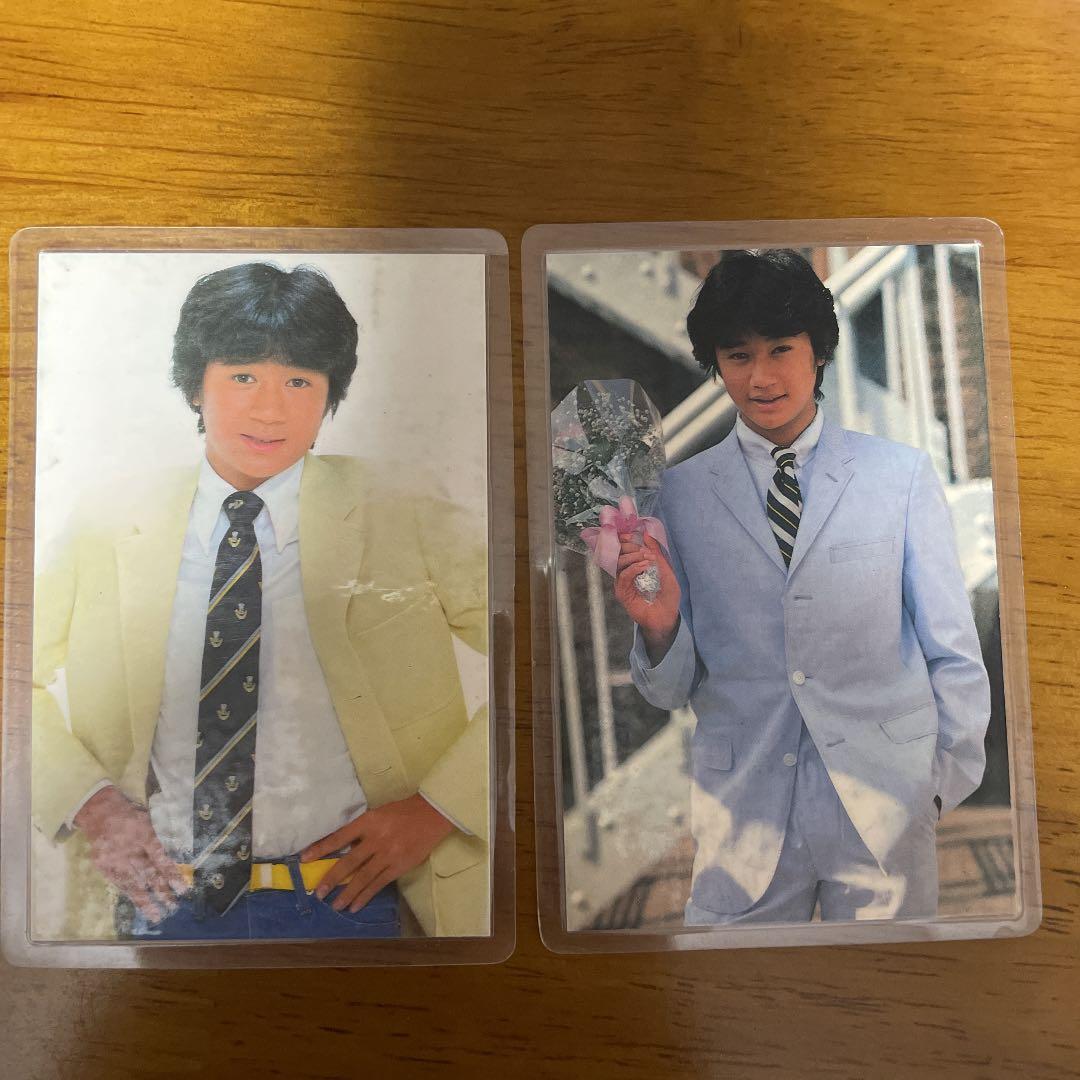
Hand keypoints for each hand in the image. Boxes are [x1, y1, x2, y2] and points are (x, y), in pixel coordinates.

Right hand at [73, 785, 187, 922]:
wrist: (100, 813)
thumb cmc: (132, 817)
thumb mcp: (150, 820)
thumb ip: (163, 838)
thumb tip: (179, 858)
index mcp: (144, 834)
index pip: (160, 858)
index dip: (172, 874)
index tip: (182, 889)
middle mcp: (129, 848)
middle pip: (148, 873)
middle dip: (162, 891)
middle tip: (173, 906)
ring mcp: (114, 859)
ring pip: (132, 882)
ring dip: (145, 900)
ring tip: (156, 915)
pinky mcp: (103, 866)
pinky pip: (119, 883)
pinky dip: (129, 893)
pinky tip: (138, 904)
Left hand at [300, 794, 454, 912]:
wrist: (431, 814)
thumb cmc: (402, 812)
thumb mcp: (378, 814)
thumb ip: (362, 829)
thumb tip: (341, 847)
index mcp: (368, 821)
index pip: (339, 837)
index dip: (321, 848)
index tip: (304, 859)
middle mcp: (376, 839)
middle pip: (349, 862)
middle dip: (331, 879)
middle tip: (318, 893)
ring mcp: (388, 854)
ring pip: (363, 877)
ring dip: (347, 893)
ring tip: (335, 906)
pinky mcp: (399, 866)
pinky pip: (379, 883)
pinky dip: (366, 895)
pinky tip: (356, 905)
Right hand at [614, 532, 680, 660]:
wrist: (667, 618)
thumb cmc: (668, 597)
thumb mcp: (667, 572)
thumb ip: (658, 554)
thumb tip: (647, 535)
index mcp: (637, 567)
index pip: (627, 549)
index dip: (628, 540)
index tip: (630, 533)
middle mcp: (628, 573)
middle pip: (620, 553)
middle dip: (629, 546)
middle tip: (641, 547)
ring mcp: (624, 583)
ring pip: (619, 563)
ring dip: (632, 556)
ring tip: (645, 558)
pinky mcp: (622, 592)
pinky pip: (623, 576)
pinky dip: (632, 568)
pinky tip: (643, 566)